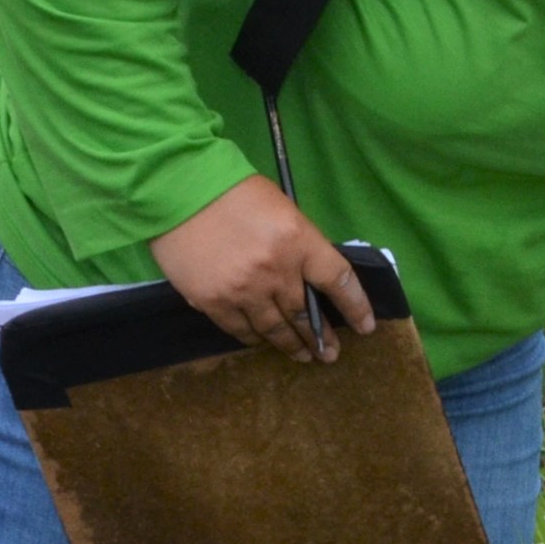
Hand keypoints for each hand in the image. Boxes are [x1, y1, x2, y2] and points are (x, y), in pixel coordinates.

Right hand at [149, 176, 375, 361]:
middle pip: (305, 313)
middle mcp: (276, 271)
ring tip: (301, 355)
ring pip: (274, 329)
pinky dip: (254, 338)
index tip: (366, 326)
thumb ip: (299, 246)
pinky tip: (262, 341)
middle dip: (320, 337)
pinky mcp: (212, 301)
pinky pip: (240, 330)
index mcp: (299, 241)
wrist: (177, 188)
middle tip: (330, 354)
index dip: (356, 307)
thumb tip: (308, 279)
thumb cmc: (234, 193)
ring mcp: (243, 290)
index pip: (339, 281)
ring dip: (291, 345)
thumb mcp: (283, 210)